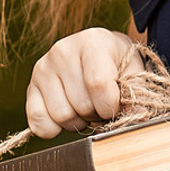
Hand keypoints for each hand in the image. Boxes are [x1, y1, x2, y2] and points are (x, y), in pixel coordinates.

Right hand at [26, 29, 143, 137]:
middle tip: (101, 104)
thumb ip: (137, 95)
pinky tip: (67, 115)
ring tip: (86, 106)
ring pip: (62, 116)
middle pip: (81, 105)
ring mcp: (44, 67)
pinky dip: (53, 128)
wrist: (100, 54)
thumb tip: (137, 117)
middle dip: (96, 114)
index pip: (98, 85)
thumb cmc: (119, 65)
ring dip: (79, 121)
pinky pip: (38, 121)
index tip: (116, 105)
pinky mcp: (31, 85)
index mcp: (93, 42)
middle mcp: (63, 50)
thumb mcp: (135, 73)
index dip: (111, 105)